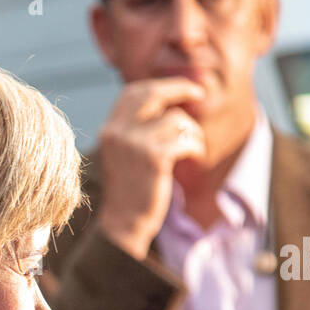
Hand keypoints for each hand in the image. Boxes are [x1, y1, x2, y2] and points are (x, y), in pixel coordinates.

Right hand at [97, 78, 206, 260]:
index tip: (179, 90)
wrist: (125, 223)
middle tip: (200, 94)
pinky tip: (195, 158)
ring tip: (193, 148)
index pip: (133, 93)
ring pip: (177, 119)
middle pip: (154, 94)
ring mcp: (135, 144)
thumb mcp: (126, 154)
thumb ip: (137, 129)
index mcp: (109, 130)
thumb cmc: (131, 190)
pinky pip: (186, 139)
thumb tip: (168, 100)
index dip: (159, 87)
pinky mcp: (155, 158)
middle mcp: (118, 132)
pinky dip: (196, 147)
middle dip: (181, 89)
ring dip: (193, 132)